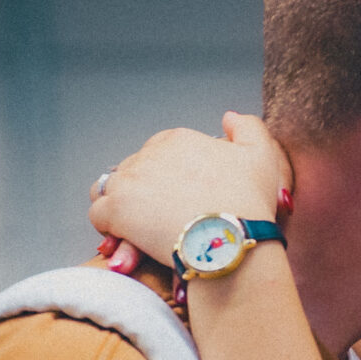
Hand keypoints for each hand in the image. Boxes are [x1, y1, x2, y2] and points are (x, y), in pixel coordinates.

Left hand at [87, 112, 289, 261]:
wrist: (231, 242)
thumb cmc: (247, 204)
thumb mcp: (261, 157)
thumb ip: (247, 128)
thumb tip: (228, 117)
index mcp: (179, 140)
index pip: (158, 152)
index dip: (165, 177)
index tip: (178, 198)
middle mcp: (150, 154)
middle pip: (134, 170)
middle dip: (143, 193)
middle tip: (162, 218)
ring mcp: (130, 181)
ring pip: (110, 189)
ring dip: (121, 207)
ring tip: (140, 227)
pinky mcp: (116, 210)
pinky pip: (99, 215)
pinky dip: (110, 227)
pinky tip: (129, 239)